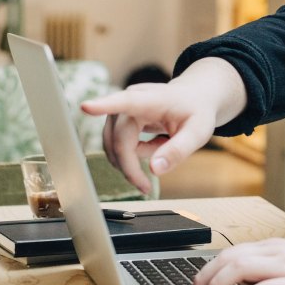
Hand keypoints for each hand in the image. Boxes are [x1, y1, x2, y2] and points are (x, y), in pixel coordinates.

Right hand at [80, 58, 245, 195]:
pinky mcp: (118, 119)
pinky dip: (135, 153)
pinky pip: (118, 145)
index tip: (85, 107)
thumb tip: (154, 170)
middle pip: (118, 141)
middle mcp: (131, 101)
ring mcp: (122, 110)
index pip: (125, 102)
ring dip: (134, 159)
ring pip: (114, 146)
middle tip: (146, 188)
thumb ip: (178, 150)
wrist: (194, 97)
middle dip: (130, 167)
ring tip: (162, 148)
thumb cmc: (197, 111)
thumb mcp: (199, 132)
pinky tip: (154, 144)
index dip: (104, 106)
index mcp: (152, 99)